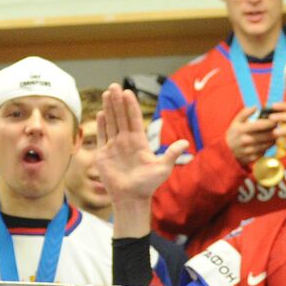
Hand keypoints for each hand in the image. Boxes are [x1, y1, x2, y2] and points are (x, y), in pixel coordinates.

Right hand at [96, 84, 187, 236]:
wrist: (131, 199)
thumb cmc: (148, 185)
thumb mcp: (163, 169)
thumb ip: (172, 155)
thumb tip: (185, 143)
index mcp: (139, 142)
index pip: (134, 119)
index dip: (131, 106)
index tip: (128, 92)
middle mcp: (126, 141)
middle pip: (121, 116)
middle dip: (117, 101)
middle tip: (114, 86)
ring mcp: (114, 147)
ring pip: (111, 123)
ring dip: (108, 108)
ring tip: (106, 93)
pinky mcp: (103, 155)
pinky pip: (102, 136)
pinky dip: (101, 125)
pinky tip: (100, 113)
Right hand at [224, 102, 285, 165]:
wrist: (226, 151)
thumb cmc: (233, 134)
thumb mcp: (236, 122)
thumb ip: (245, 113)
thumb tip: (255, 107)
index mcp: (242, 129)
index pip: (261, 125)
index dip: (271, 122)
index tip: (275, 120)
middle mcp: (245, 140)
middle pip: (267, 136)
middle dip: (274, 131)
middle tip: (276, 128)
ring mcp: (249, 150)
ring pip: (268, 145)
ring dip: (273, 139)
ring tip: (272, 135)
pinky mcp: (251, 158)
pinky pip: (264, 152)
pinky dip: (266, 148)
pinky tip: (265, 144)